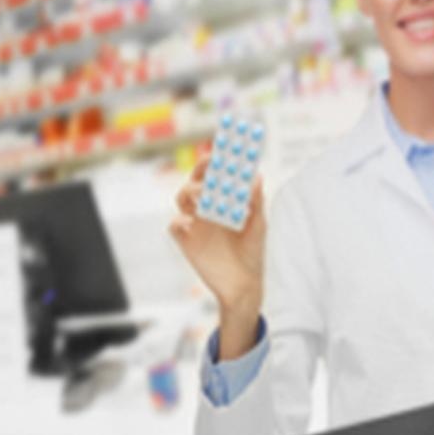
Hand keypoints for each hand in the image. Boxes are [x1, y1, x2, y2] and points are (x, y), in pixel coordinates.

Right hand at [170, 169, 267, 354]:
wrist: (244, 284)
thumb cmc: (251, 252)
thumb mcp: (258, 225)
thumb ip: (256, 201)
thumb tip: (256, 176)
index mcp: (223, 200)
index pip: (215, 174)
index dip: (215, 160)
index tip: (222, 150)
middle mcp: (206, 208)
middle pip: (196, 180)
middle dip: (201, 169)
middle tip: (211, 165)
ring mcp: (194, 223)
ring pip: (182, 197)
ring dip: (192, 191)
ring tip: (205, 194)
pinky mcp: (186, 241)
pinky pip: (175, 226)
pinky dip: (180, 221)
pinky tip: (192, 222)